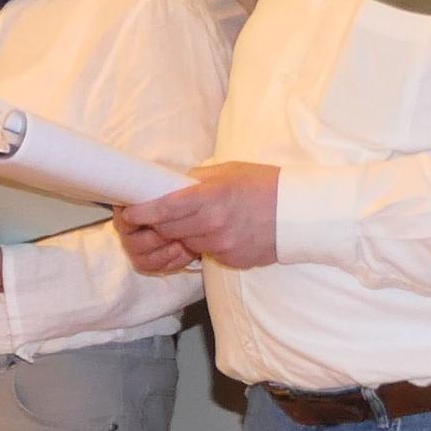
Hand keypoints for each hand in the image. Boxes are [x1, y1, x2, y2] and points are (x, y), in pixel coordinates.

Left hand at [116, 162, 281, 273]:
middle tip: (159, 213)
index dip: (143, 211)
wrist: (300, 213)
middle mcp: (214, 223)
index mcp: (211, 196)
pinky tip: (218, 230)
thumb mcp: (229, 172)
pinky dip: (204, 243)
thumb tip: (170, 184)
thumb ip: (196, 180)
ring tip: (197, 218)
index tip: (130, 211)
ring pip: (186, 242)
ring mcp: (222, 244)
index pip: (165, 208)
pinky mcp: (231, 259)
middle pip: (169, 229)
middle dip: (159, 222)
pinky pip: (206, 252)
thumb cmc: (265, 185)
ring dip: (182, 233)